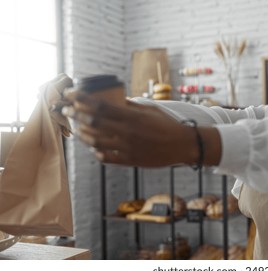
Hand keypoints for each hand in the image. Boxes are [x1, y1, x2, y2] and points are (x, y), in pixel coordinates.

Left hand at [62, 93, 197, 166]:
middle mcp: (128, 132)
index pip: (101, 106)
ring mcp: (128, 148)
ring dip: (82, 133)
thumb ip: (131, 105)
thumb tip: (113, 99)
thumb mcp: (151, 110)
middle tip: (66, 109)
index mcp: (133, 117)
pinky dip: (96, 151)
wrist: (183, 145)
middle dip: (75, 114)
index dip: (82, 99)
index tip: (71, 93)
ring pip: (96, 141)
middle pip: (93, 122)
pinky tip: (94, 146)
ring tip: (77, 128)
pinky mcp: (130, 161)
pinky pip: (106, 157)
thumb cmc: (168, 125)